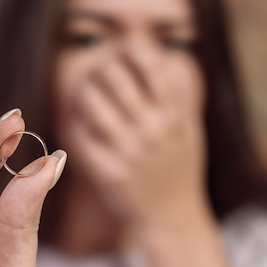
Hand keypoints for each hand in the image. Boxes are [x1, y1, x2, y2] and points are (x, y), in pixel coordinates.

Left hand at [65, 55, 206, 232]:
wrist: (172, 217)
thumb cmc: (179, 166)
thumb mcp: (190, 128)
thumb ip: (178, 91)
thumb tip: (161, 50)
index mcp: (176, 116)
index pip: (149, 63)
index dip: (132, 48)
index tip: (124, 50)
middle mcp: (154, 131)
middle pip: (114, 76)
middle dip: (103, 69)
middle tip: (100, 75)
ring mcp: (130, 153)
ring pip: (91, 101)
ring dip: (84, 93)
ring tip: (87, 96)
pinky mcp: (108, 173)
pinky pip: (80, 134)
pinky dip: (77, 123)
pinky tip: (81, 124)